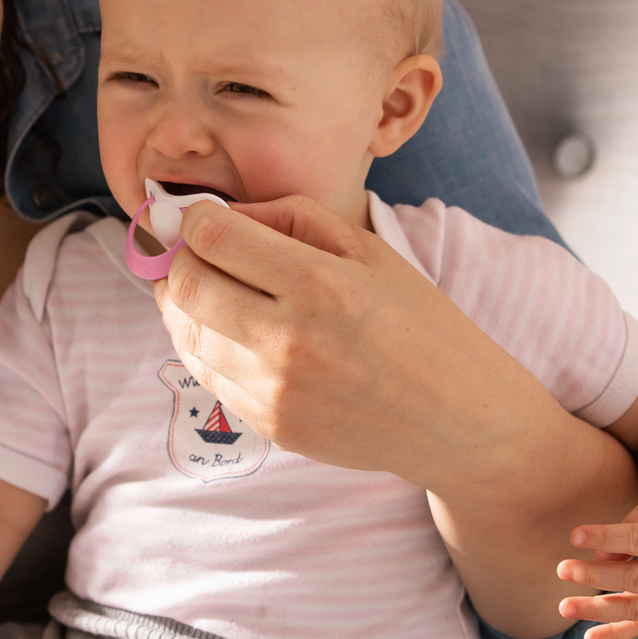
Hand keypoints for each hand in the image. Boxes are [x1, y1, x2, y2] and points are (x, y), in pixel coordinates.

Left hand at [151, 193, 559, 491]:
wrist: (458, 418)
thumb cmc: (417, 322)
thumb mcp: (368, 250)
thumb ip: (290, 216)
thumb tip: (221, 212)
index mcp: (320, 284)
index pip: (212, 238)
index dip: (193, 218)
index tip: (201, 217)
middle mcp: (290, 340)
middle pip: (186, 287)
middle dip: (178, 260)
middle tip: (193, 252)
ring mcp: (276, 391)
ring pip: (186, 335)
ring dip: (185, 305)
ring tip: (210, 288)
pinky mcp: (271, 425)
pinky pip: (208, 377)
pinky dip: (205, 346)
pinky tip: (230, 330)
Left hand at [557, 486, 637, 638]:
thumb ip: (630, 524)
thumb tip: (599, 557)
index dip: (605, 538)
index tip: (574, 535)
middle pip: (634, 579)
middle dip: (595, 576)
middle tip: (562, 569)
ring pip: (634, 609)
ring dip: (596, 610)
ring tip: (564, 607)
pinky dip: (615, 635)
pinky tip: (589, 638)